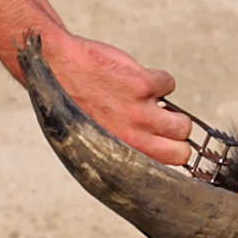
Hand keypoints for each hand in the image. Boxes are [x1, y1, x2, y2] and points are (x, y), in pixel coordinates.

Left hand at [38, 29, 191, 165]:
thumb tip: (145, 153)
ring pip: (183, 122)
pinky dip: (158, 80)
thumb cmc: (70, 105)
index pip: (166, 169)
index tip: (163, 143)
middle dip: (175, 137)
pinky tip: (136, 80)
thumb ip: (119, 151)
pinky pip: (169, 84)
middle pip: (182, 149)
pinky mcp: (142, 84)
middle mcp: (134, 139)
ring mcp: (140, 112)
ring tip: (151, 103)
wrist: (55, 67)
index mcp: (122, 156)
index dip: (169, 155)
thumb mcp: (91, 141)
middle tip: (159, 122)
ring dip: (172, 111)